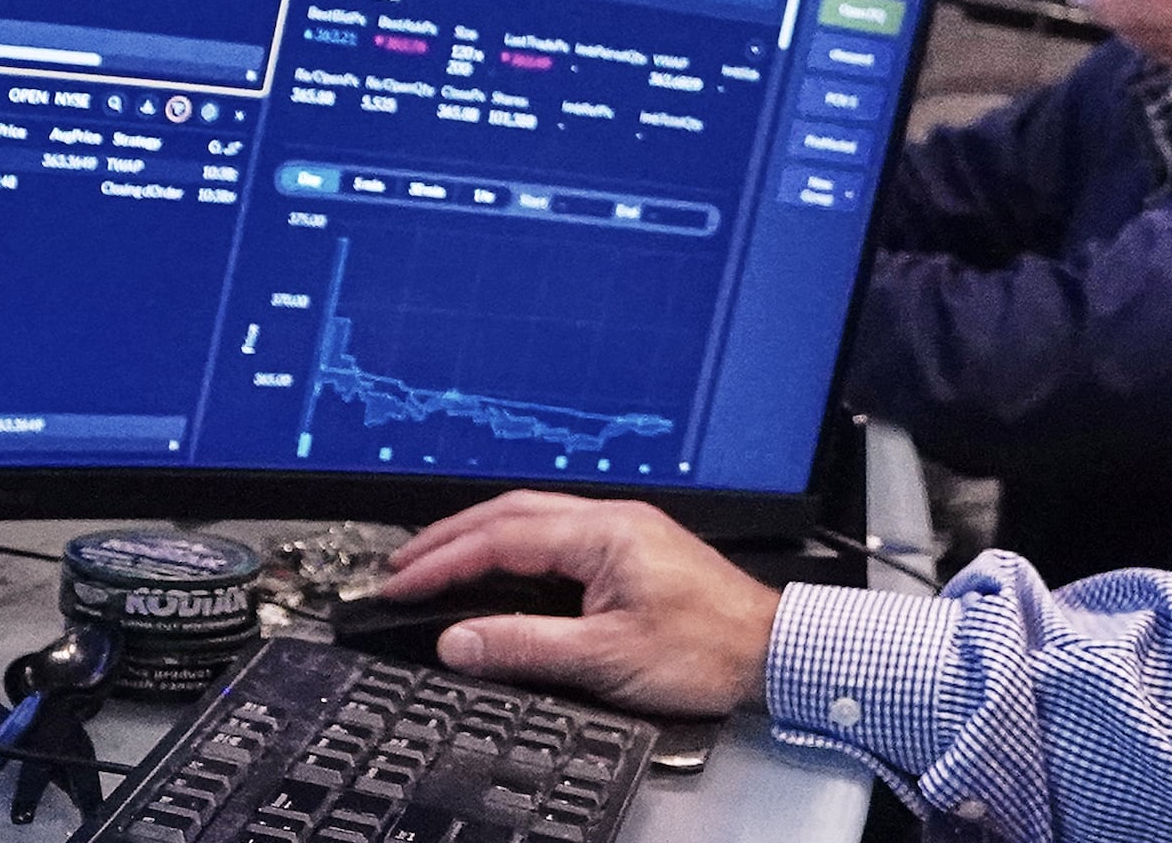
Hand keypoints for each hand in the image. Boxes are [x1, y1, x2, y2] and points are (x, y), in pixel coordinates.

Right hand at [377, 494, 781, 716]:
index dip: (443, 562)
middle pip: (512, 514)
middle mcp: (613, 521)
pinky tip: (499, 571)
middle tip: (401, 565)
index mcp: (604, 533)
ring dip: (481, 538)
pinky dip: (515, 550)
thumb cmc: (708, 649)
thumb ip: (525, 645)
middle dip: (450, 537)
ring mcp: (625, 533)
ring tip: (435, 563)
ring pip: (535, 520)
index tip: (399, 584)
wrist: (772, 652)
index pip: (501, 538)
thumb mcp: (605, 657)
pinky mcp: (634, 552)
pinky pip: (558, 538)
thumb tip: (457, 640)